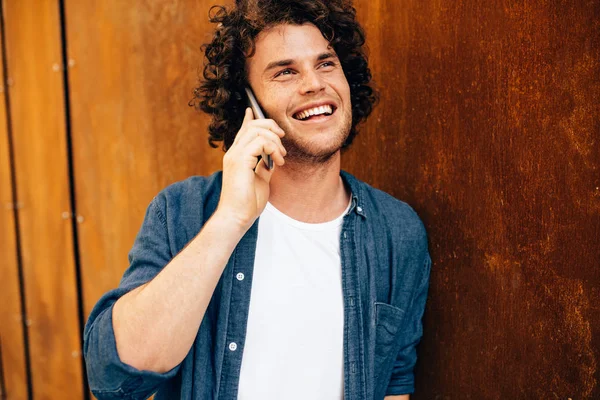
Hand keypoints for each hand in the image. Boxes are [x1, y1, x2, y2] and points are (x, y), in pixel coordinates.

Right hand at [216, 108, 286, 230]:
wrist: (237, 217)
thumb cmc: (247, 203)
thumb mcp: (260, 179)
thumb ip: (264, 165)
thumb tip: (273, 157)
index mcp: (237, 156)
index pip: (243, 131)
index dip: (251, 119)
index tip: (253, 110)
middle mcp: (234, 153)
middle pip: (252, 125)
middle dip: (271, 127)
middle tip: (282, 140)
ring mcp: (235, 155)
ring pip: (257, 130)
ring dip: (275, 140)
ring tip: (281, 156)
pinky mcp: (240, 161)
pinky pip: (260, 142)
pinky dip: (273, 148)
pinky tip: (277, 162)